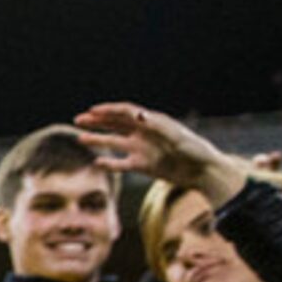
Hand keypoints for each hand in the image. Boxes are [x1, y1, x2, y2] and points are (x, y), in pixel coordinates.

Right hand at [75, 103, 250, 205]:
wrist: (203, 172)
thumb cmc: (194, 150)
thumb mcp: (176, 136)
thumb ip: (156, 126)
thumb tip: (137, 114)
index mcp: (152, 121)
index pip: (126, 112)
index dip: (108, 110)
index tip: (92, 111)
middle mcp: (144, 133)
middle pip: (116, 123)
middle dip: (97, 121)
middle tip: (78, 120)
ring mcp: (142, 149)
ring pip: (114, 142)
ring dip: (98, 139)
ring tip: (80, 138)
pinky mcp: (142, 165)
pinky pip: (121, 164)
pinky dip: (109, 164)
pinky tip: (97, 164)